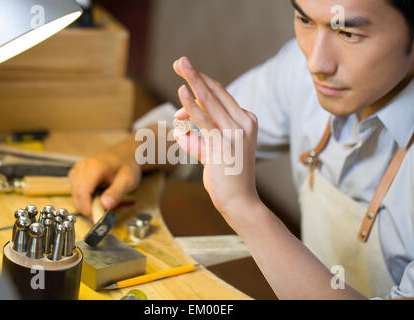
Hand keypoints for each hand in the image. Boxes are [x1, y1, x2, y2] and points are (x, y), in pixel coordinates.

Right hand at [68, 141, 140, 217]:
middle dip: (89, 208)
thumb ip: (116, 193)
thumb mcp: (128, 181)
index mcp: (94, 167)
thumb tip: (105, 206)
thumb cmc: (126, 167)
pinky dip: (85, 199)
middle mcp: (81, 168)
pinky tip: (97, 195)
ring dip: (87, 204)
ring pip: (75, 197)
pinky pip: (76, 194)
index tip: (98, 217)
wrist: (124, 156)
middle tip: (105, 211)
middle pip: (77, 196)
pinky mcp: (75, 175)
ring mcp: (76, 171)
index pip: (82, 192)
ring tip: (103, 199)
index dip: (88, 208)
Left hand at [172, 56, 260, 221]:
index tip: (186, 70)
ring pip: (210, 100)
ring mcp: (236, 131)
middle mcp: (244, 122)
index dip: (202, 80)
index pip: (220, 94)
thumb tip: (178, 127)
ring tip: (180, 64)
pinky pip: (204, 119)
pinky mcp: (223, 143)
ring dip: (193, 80)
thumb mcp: (212, 152)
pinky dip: (191, 104)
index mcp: (246, 120)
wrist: (240, 201)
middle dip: (195, 74)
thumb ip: (196, 137)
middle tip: (179, 60)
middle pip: (215, 91)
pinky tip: (182, 92)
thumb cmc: (227, 177)